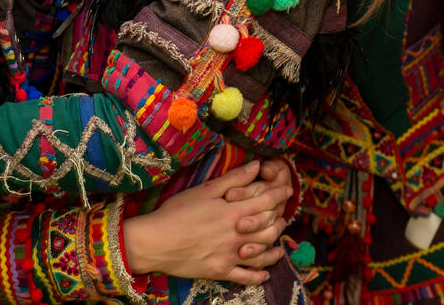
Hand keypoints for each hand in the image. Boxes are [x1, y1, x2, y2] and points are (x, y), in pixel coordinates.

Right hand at [122, 160, 292, 284]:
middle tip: (284, 217)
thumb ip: (233, 179)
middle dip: (280, 221)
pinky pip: (246, 277)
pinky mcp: (220, 271)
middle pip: (270, 229)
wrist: (155, 241)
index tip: (288, 189)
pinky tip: (265, 274)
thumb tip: (256, 166)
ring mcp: (230, 256)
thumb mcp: (205, 190)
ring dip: (274, 250)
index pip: (267, 202)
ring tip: (279, 246)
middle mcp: (237, 235)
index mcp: (234, 212)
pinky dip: (259, 276)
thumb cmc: (176, 212)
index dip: (280, 194)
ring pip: (263, 255)